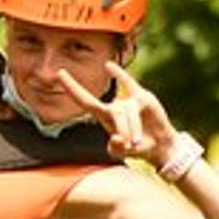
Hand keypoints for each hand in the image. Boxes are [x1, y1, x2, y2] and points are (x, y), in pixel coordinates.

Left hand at [55, 60, 181, 167]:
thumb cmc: (136, 148)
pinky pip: (130, 84)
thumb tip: (115, 138)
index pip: (84, 100)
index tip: (59, 72)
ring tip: (138, 141)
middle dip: (123, 129)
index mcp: (103, 116)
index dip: (72, 87)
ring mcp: (128, 100)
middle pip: (114, 113)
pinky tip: (107, 66)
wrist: (159, 146)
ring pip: (128, 112)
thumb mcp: (123, 153)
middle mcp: (114, 106)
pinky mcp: (143, 98)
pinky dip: (119, 75)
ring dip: (134, 128)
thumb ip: (116, 149)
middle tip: (130, 144)